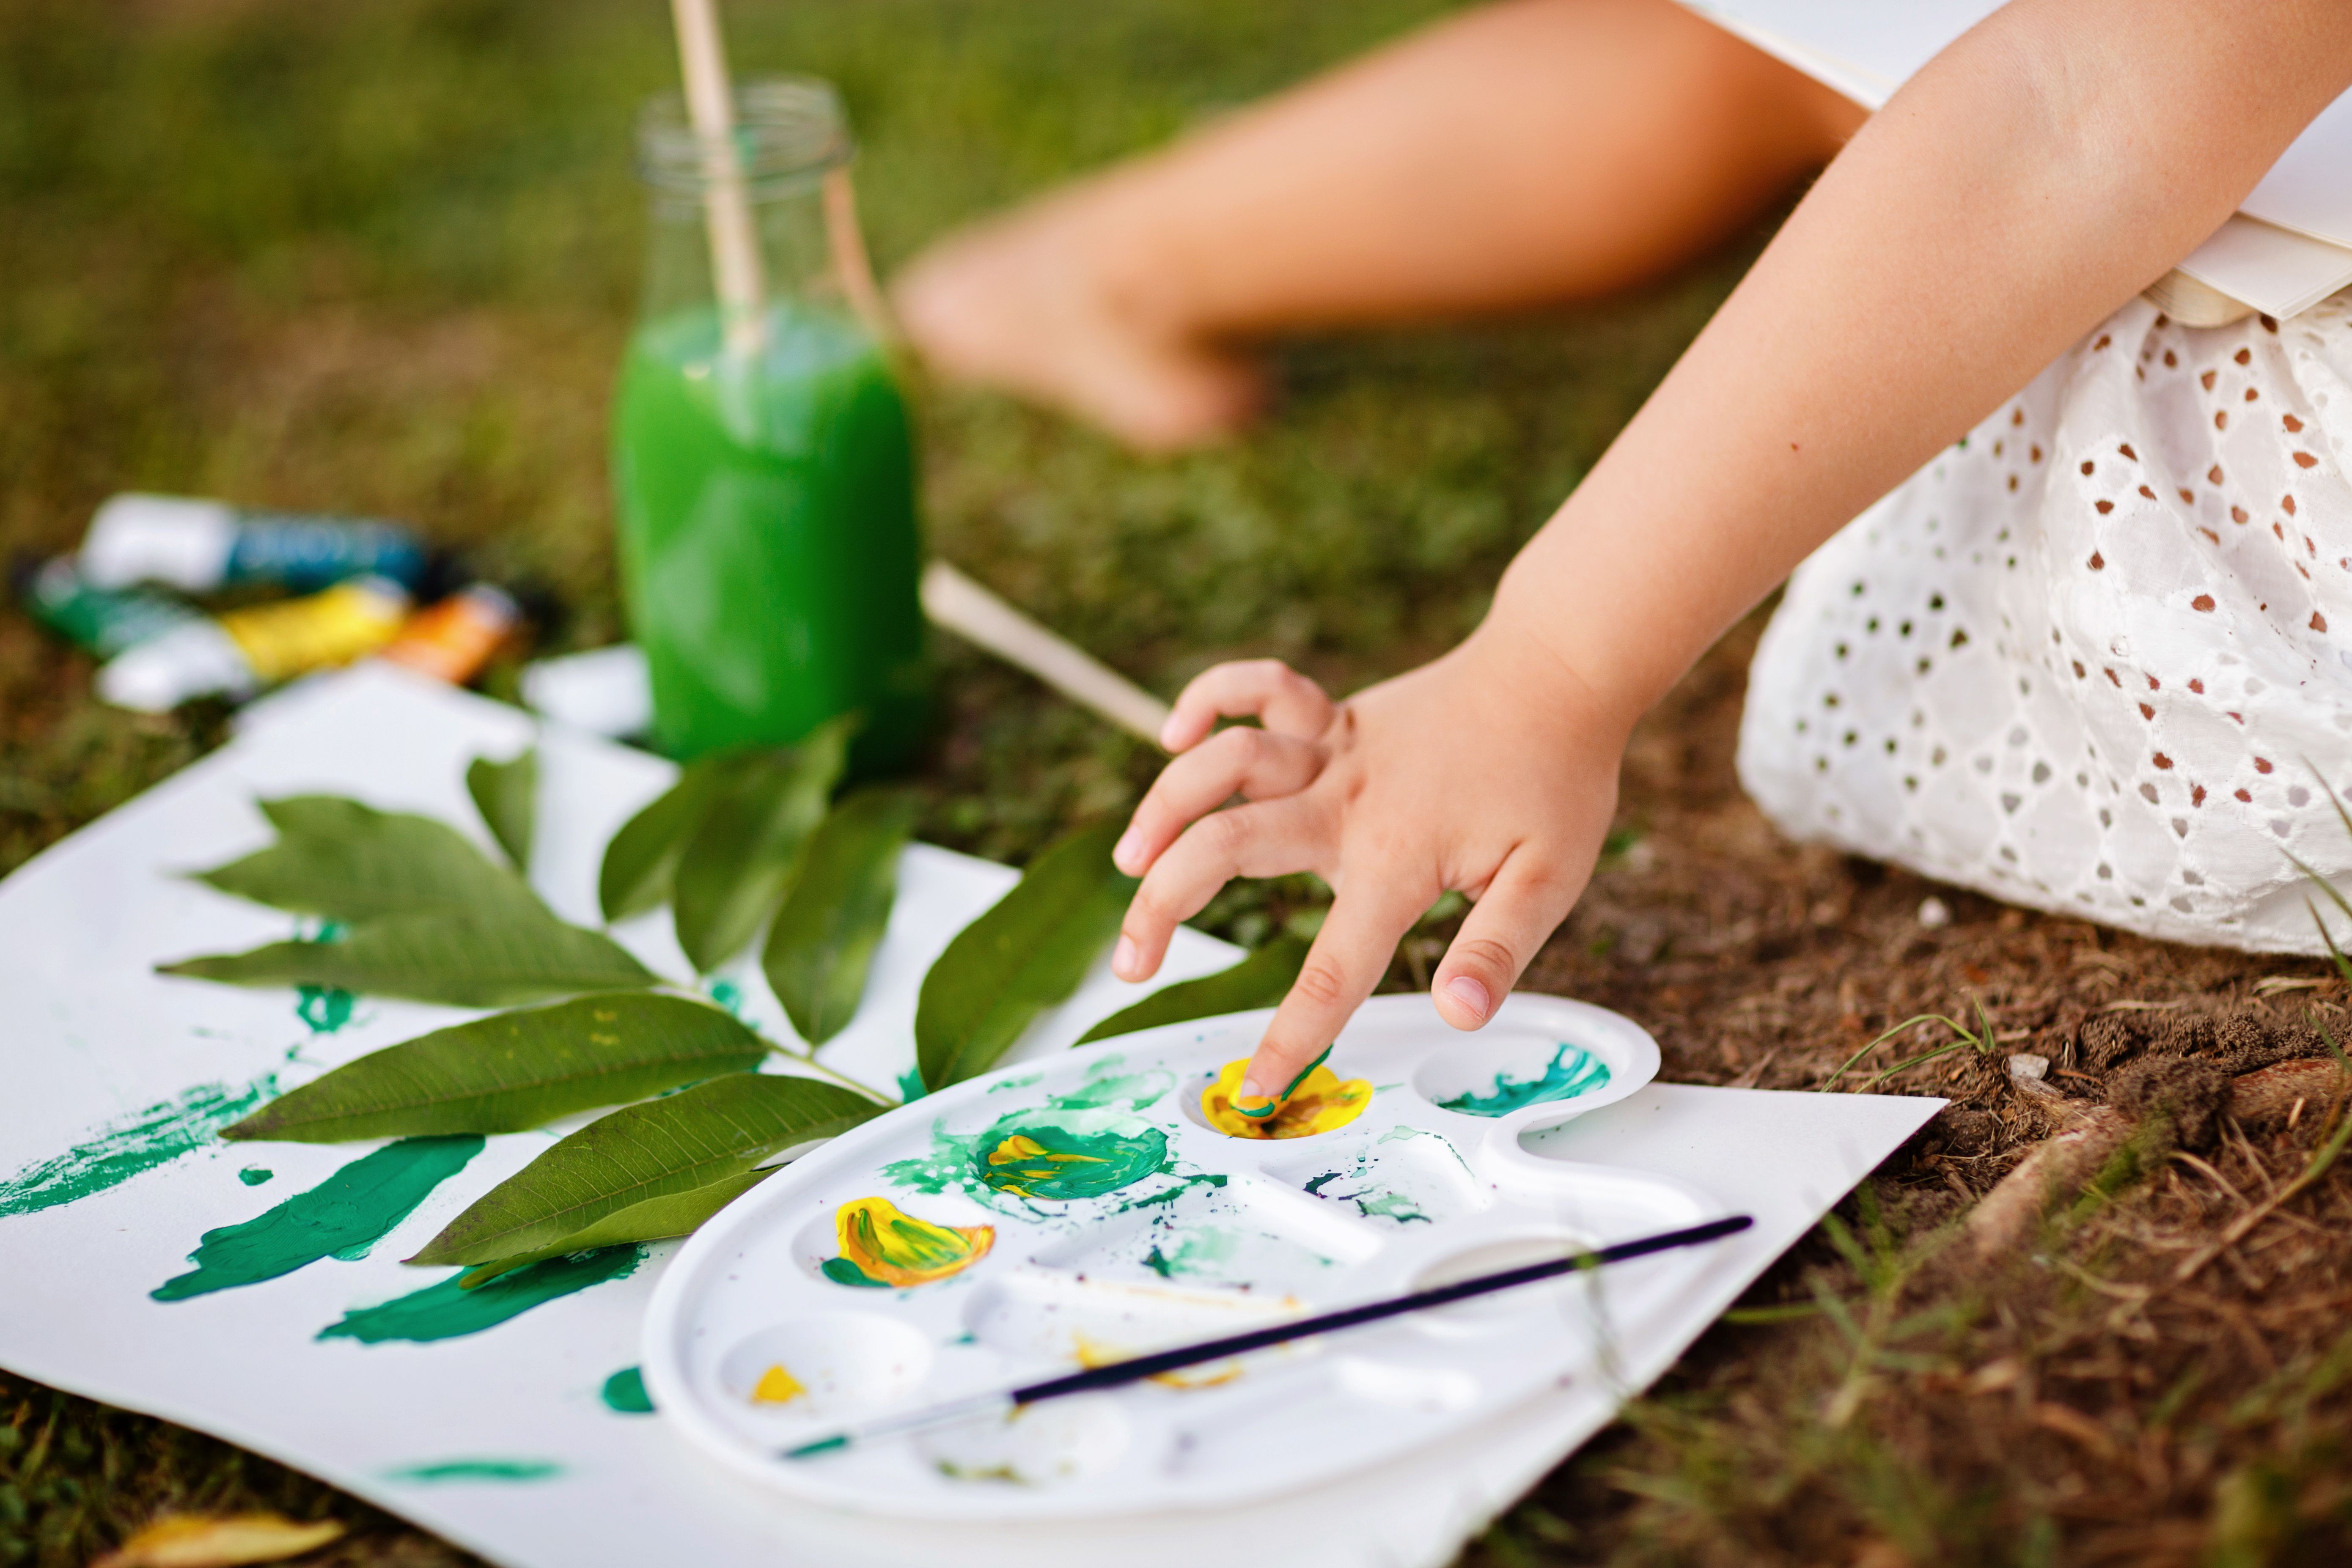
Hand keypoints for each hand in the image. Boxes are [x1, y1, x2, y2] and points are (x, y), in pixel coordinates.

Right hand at [1108, 616, 1632, 1113]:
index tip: (1254, 1091)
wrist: (1557, 671)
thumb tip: (1460, 1013)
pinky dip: (1211, 697)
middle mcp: (1349, 800)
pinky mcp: (1335, 715)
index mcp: (1398, 859)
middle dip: (1165, 903)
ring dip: (1165, 804)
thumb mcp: (1550, 876)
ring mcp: (1336, 750)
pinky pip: (1259, 688)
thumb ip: (1498, 946)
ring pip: (1228, 761)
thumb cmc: (1556, 779)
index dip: (1292, 1036)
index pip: (1335, 966)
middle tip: (1132, 962)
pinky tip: (1176, 735)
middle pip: (1230, 844)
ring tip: (1127, 859)